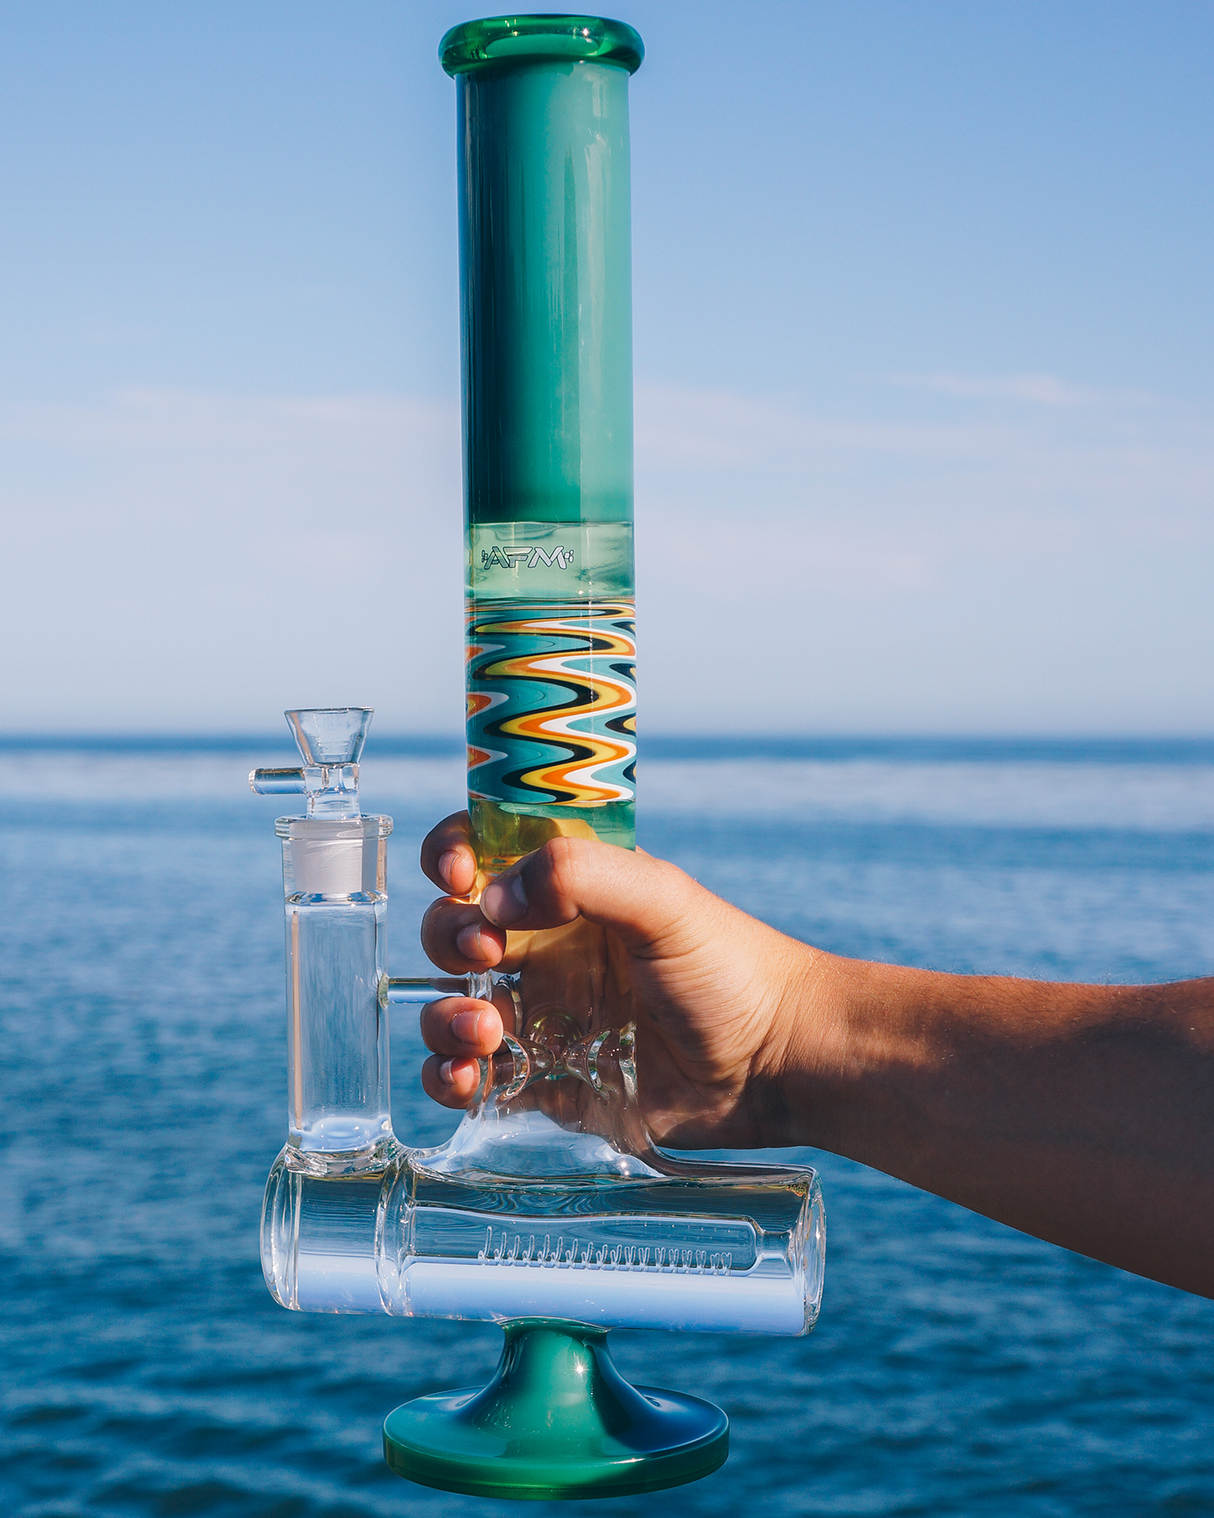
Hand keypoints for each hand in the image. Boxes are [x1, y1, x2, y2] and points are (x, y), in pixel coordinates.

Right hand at [416, 813, 823, 1147]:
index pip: (487, 851)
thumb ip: (581, 875)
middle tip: (485, 951)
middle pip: (456, 928)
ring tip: (485, 1031)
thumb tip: (493, 897)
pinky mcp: (547, 1083)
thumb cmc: (733, 967)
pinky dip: (450, 1079)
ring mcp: (544, 1016)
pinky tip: (470, 1080)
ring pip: (453, 1006)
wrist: (778, 1064)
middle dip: (448, 936)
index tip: (456, 872)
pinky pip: (473, 1079)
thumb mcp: (664, 899)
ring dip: (444, 1017)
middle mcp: (548, 947)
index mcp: (571, 889)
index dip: (453, 853)